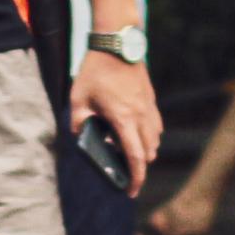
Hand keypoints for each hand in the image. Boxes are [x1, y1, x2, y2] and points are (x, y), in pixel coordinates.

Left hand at [74, 51, 160, 194]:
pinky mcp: (151, 99)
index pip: (135, 157)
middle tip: (126, 172)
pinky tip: (136, 132)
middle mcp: (140, 116)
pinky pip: (156, 126)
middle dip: (140, 167)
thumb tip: (80, 134)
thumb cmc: (95, 70)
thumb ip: (79, 120)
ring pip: (155, 140)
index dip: (136, 178)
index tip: (132, 191)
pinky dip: (150, 136)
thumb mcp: (78, 97)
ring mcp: (149, 107)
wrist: (117, 43)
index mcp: (123, 118)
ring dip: (146, 151)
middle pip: (149, 153)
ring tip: (128, 151)